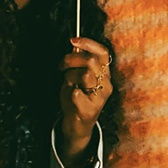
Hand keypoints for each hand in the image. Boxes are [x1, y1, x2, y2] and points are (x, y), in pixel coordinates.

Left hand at [58, 37, 112, 167]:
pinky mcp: (90, 110)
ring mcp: (99, 98)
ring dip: (70, 75)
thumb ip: (78, 63)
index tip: (73, 41)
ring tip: (67, 82)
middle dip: (71, 59)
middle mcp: (106, 85)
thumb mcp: (78, 77)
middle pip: (91, 61)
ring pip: (85, 75)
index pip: (103, 52)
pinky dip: (70, 91)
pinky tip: (71, 95)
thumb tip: (74, 45)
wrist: (77, 126)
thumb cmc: (77, 100)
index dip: (88, 43)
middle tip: (62, 66)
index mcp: (104, 75)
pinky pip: (77, 93)